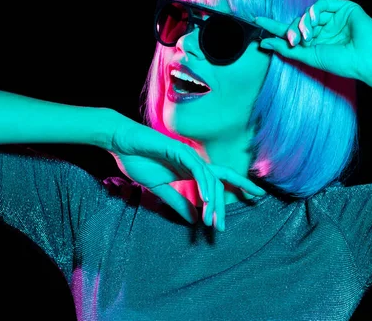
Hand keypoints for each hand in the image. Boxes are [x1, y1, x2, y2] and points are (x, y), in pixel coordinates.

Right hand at [100, 114, 265, 229]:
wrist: (122, 144)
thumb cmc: (139, 161)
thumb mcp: (160, 190)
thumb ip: (178, 203)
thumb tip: (195, 220)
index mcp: (191, 171)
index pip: (218, 182)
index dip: (235, 190)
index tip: (249, 204)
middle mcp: (194, 163)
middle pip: (220, 181)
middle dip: (223, 205)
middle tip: (221, 228)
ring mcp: (189, 156)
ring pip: (210, 179)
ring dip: (212, 201)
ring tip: (212, 221)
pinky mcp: (181, 150)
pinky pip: (197, 169)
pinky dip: (203, 184)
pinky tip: (205, 199)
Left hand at [255, 0, 371, 82]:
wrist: (367, 59)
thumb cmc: (342, 63)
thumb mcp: (309, 57)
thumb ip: (288, 49)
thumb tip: (265, 42)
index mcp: (317, 42)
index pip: (292, 31)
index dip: (274, 27)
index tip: (257, 22)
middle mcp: (324, 29)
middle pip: (298, 21)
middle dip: (291, 29)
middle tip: (292, 40)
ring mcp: (334, 18)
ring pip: (308, 13)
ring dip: (302, 23)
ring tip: (306, 37)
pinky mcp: (344, 8)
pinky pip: (320, 4)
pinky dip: (313, 12)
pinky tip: (312, 21)